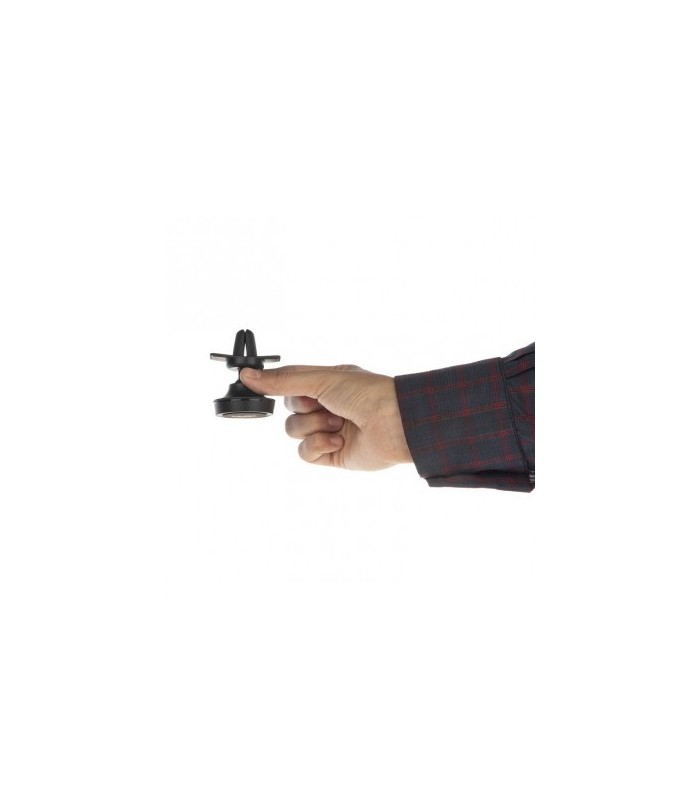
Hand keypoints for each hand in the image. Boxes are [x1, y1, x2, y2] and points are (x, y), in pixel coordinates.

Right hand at [240, 365, 412, 470]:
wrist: (396, 424)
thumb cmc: (367, 393)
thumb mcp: (321, 380)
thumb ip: (283, 381)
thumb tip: (248, 376)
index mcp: (328, 383)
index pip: (290, 384)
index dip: (275, 385)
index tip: (250, 381)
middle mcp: (328, 406)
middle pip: (289, 410)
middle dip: (304, 408)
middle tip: (326, 404)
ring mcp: (330, 430)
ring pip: (295, 432)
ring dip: (314, 426)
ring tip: (339, 423)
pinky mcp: (334, 454)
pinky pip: (306, 454)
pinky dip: (318, 445)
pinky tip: (339, 439)